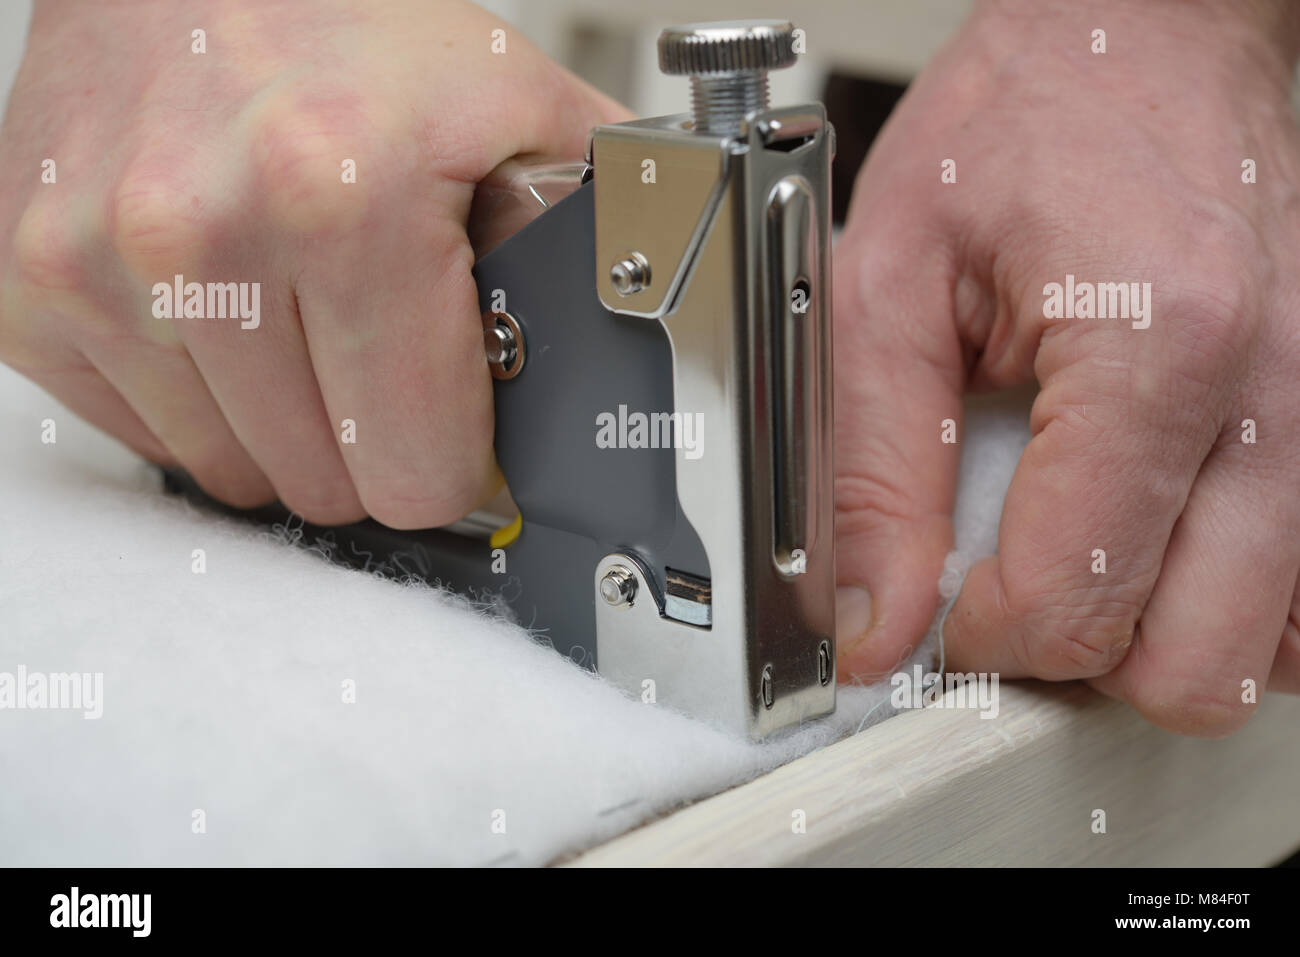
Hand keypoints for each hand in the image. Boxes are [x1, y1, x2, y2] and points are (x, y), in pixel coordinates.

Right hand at [0, 0, 627, 526]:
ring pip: (231, 473)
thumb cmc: (355, 28)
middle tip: (378, 349)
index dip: (450, 456)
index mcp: (347, 202)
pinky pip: (140, 434)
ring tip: (299, 315)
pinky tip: (223, 316)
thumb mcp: (517, 110)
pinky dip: (196, 397)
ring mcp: (94, 265)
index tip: (451, 421)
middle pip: (325, 486)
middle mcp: (200, 235)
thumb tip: (628, 365)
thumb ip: (592, 235)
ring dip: (282, 422)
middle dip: (369, 438)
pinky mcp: (26, 287)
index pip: (415, 472)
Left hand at [833, 0, 1299, 733]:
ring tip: (1080, 549)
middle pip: (1191, 663)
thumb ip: (871, 473)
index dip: (981, 633)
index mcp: (1160, 343)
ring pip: (1264, 651)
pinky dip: (1224, 602)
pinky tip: (1152, 536)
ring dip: (1155, 636)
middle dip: (1076, 653)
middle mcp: (1282, 391)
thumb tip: (874, 624)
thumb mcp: (890, 284)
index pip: (1076, 597)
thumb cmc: (1024, 124)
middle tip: (1010, 587)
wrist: (1137, 37)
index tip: (943, 604)